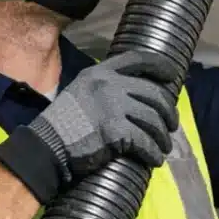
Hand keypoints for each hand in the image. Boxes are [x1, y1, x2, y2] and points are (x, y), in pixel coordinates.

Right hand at [0, 50, 179, 201]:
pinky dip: (153, 152)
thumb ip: (105, 87)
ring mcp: (113, 107)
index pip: (137, 59)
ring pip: (152, 119)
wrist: (46, 146)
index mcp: (100, 72)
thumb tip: (136, 96)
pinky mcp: (115, 132)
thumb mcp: (82, 91)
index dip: (159, 65)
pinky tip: (156, 159)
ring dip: (163, 136)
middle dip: (168, 112)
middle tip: (172, 125)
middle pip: (152, 93)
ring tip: (164, 146)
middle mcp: (109, 85)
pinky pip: (144, 141)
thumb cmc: (64, 122)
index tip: (172, 75)